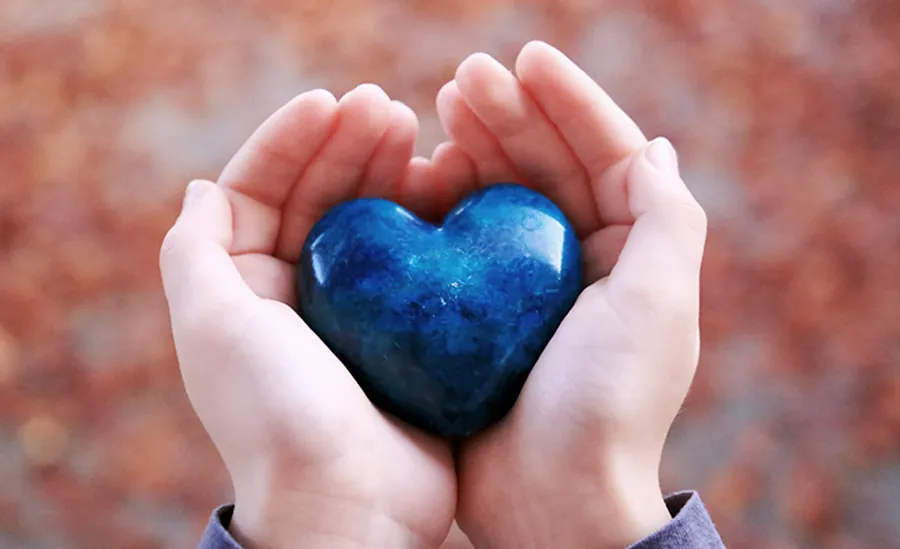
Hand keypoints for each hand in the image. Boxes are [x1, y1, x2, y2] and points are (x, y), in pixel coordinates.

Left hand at [160, 86, 456, 548]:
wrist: (353, 506)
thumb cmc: (278, 417)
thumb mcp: (214, 327)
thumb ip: (195, 252)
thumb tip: (201, 187)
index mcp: (246, 287)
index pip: (261, 192)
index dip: (290, 140)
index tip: (331, 102)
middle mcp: (298, 294)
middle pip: (320, 198)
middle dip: (347, 146)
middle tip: (389, 109)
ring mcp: (358, 312)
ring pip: (373, 222)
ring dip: (390, 173)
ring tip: (420, 135)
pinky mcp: (408, 332)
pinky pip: (419, 260)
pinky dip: (430, 220)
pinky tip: (449, 188)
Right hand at [434, 42, 707, 548]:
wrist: (551, 502)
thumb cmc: (607, 404)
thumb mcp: (658, 305)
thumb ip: (665, 218)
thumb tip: (652, 147)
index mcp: (629, 252)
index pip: (605, 155)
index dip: (569, 101)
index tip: (526, 59)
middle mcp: (580, 262)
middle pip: (546, 166)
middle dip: (510, 116)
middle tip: (462, 81)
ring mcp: (523, 287)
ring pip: (497, 197)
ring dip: (471, 149)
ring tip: (435, 114)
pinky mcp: (477, 314)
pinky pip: (456, 241)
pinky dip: (440, 205)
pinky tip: (417, 177)